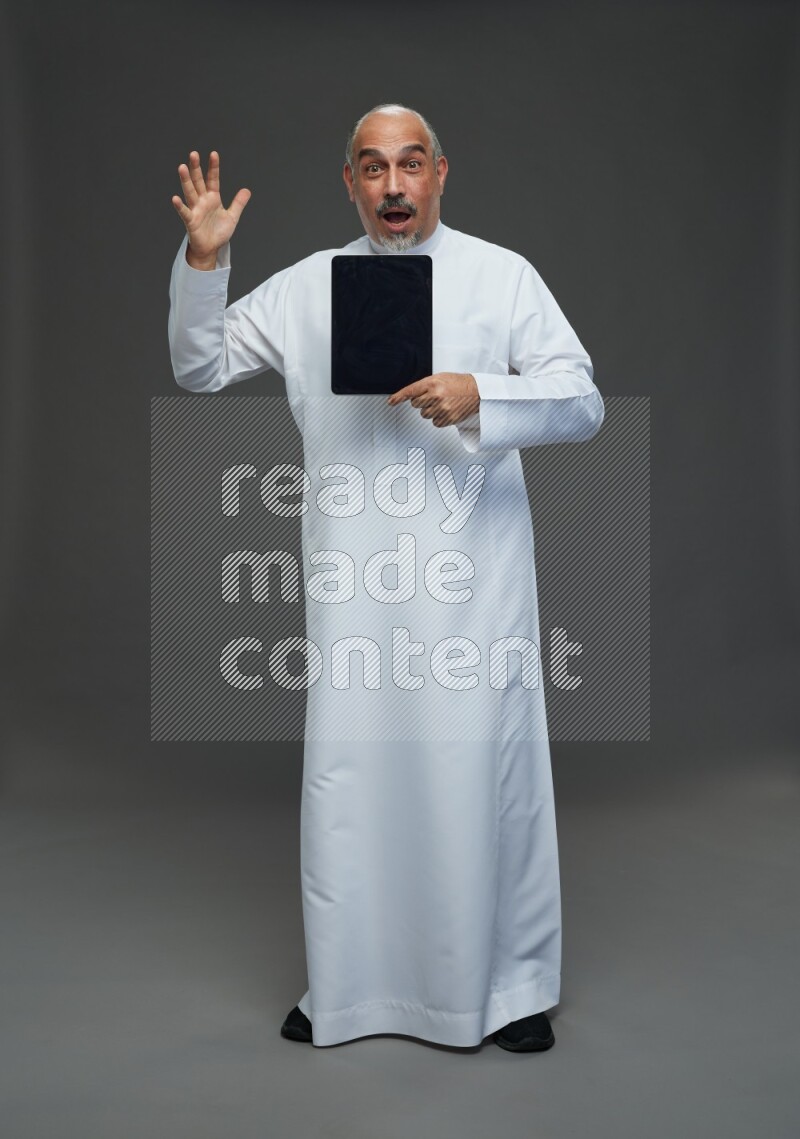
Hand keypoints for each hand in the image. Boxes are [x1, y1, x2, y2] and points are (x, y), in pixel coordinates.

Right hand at [171, 150, 250, 268]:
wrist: (211, 248)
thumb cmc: (218, 232)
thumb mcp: (232, 217)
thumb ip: (238, 203)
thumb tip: (247, 190)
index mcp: (212, 198)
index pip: (213, 179)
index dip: (213, 167)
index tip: (213, 154)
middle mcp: (202, 201)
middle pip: (198, 181)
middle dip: (196, 168)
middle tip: (193, 154)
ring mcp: (196, 209)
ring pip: (190, 192)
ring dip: (186, 180)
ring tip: (182, 167)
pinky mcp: (191, 221)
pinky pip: (185, 212)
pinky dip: (180, 206)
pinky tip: (175, 198)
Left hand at [387, 372, 478, 426]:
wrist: (476, 391)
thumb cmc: (458, 383)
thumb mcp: (440, 378)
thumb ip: (425, 385)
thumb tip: (411, 396)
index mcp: (432, 383)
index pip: (411, 391)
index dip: (399, 397)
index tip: (391, 402)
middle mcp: (436, 395)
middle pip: (416, 404)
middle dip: (423, 402)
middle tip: (435, 397)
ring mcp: (442, 408)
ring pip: (425, 415)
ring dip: (431, 411)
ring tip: (443, 403)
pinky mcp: (448, 418)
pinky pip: (435, 423)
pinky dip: (439, 418)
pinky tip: (447, 410)